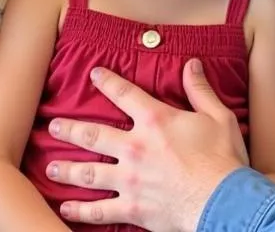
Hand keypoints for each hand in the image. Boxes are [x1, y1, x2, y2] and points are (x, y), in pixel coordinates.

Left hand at [46, 59, 248, 231]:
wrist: (223, 203)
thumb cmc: (222, 160)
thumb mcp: (217, 116)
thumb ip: (200, 89)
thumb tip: (192, 64)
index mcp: (155, 121)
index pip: (125, 94)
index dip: (108, 81)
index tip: (94, 74)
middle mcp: (135, 147)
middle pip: (94, 134)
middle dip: (71, 128)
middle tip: (53, 125)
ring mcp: (130, 179)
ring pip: (89, 172)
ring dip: (67, 168)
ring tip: (51, 166)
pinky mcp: (132, 208)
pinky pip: (99, 211)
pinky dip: (80, 210)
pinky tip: (66, 207)